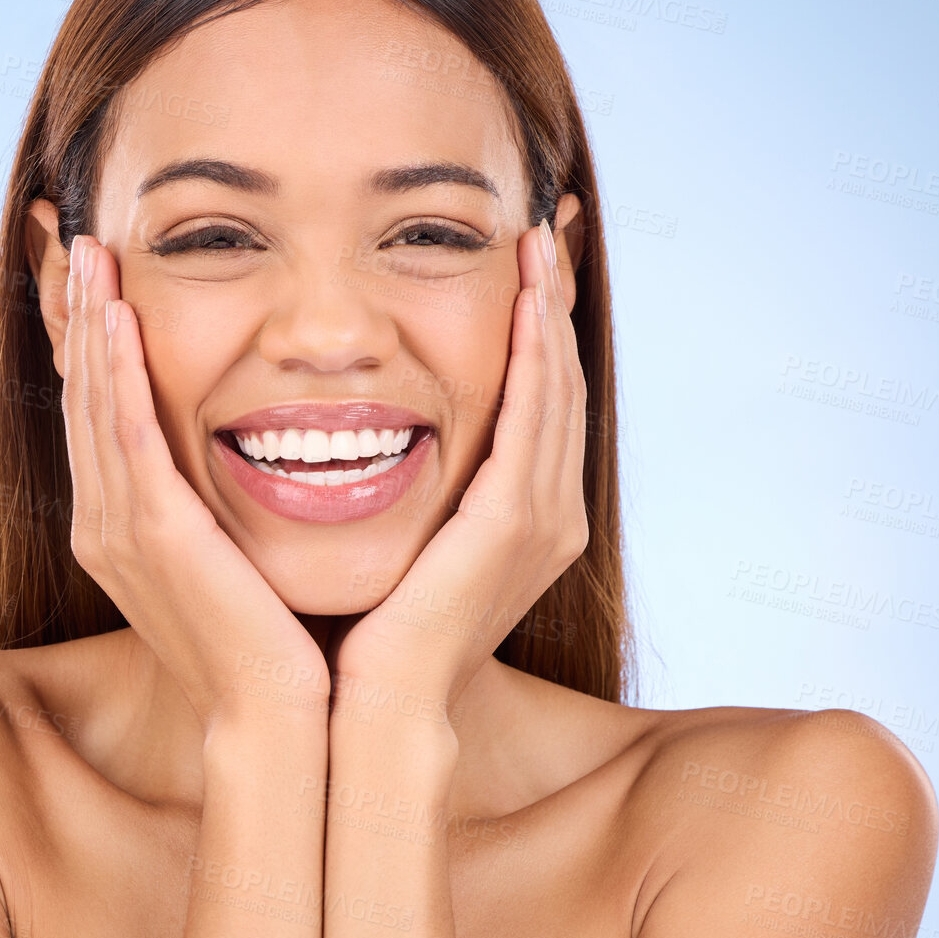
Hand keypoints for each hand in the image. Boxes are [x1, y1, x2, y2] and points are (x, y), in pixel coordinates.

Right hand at [62, 234, 328, 734]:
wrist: (273, 715)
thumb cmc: (265, 640)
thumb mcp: (227, 555)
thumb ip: (209, 504)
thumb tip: (234, 455)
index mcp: (117, 527)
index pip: (96, 415)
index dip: (91, 344)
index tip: (97, 280)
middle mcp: (100, 522)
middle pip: (81, 396)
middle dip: (79, 316)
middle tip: (79, 242)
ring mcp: (118, 528)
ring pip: (93, 403)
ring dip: (91, 323)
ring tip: (92, 253)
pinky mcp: (152, 532)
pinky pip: (126, 434)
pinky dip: (116, 373)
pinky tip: (117, 317)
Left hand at [334, 218, 588, 708]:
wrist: (379, 707)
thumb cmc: (376, 630)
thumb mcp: (408, 540)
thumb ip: (418, 487)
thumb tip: (379, 433)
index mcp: (528, 517)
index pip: (543, 401)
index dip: (538, 330)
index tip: (524, 267)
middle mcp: (552, 512)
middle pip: (562, 382)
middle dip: (551, 303)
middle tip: (543, 230)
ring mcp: (542, 518)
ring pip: (557, 388)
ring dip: (547, 311)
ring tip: (538, 242)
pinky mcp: (516, 522)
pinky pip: (535, 418)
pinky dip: (534, 355)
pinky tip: (526, 300)